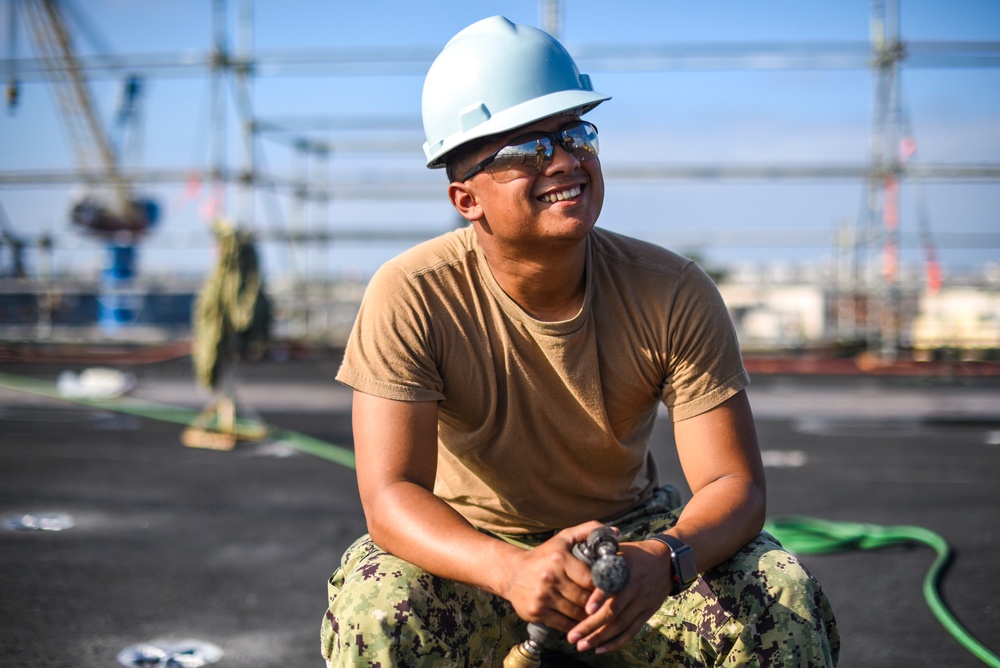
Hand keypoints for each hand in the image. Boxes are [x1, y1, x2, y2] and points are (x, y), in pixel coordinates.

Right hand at [501, 521, 607, 632]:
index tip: (611, 590)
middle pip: (584, 599)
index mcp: (559, 559)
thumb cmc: (544, 555)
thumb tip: (616, 533)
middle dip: (597, 604)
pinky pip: (564, 624)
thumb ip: (589, 531)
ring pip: (576, 613)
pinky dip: (575, 625)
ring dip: (587, 616)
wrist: (512, 573)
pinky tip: (580, 622)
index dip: (603, 587)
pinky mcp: (536, 611)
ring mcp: (542, 597)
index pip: (591, 580)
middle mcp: (550, 578)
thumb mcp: (564, 538)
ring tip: (595, 614)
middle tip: (606, 606)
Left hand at [566, 539, 672, 653]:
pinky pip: (631, 631)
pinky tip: (600, 648)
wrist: (667, 561)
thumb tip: (576, 563)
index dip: (600, 597)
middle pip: (614, 611)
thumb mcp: (619, 548)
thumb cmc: (635, 553)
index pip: (612, 585)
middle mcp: (635, 588)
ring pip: (621, 625)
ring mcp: (642, 603)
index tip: (587, 609)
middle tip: (573, 636)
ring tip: (582, 646)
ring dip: (601, 638)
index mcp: (626, 569)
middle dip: (592, 626)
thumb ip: (600, 557)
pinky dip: (616, 642)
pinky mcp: (647, 613)